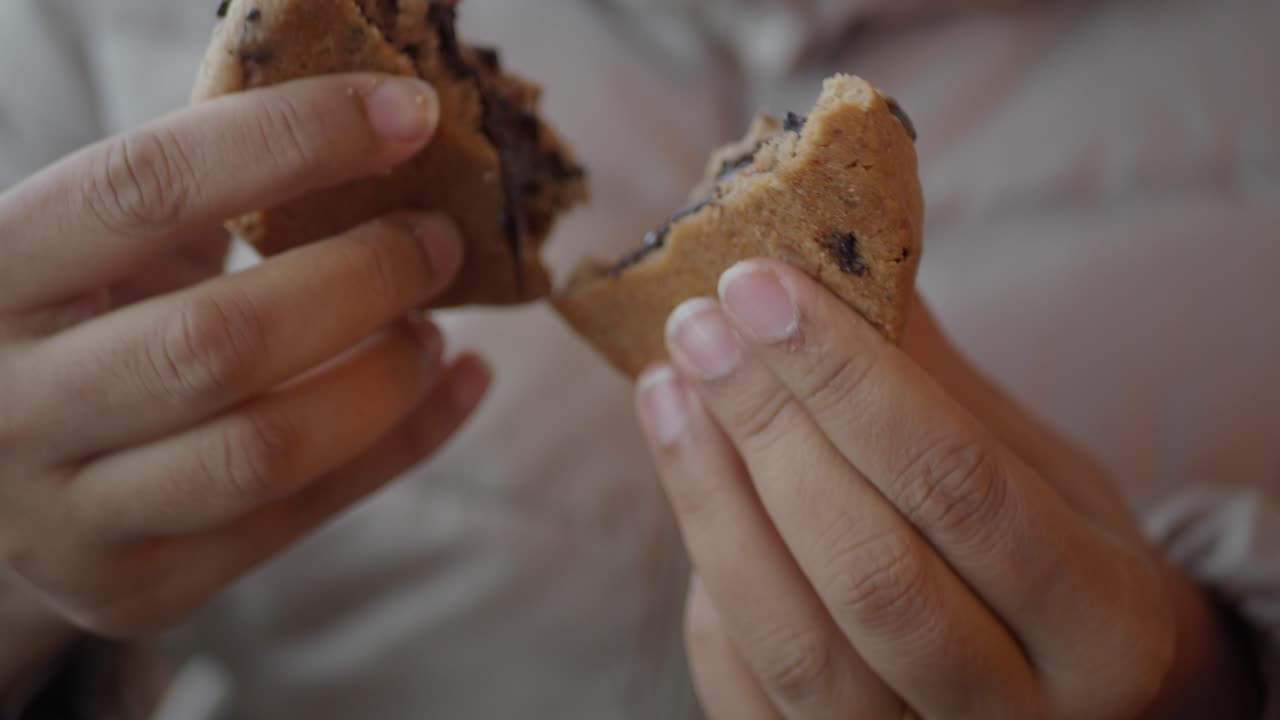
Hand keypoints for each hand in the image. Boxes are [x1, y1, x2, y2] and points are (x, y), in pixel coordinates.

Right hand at [0, 73, 490, 643]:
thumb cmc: (71, 324)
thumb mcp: (91, 247)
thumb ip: (192, 198)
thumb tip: (379, 134)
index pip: (144, 189)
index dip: (291, 142)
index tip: (408, 118)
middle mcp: (9, 407)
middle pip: (218, 342)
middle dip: (363, 280)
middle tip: (437, 243)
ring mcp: (65, 519)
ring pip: (266, 452)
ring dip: (387, 380)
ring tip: (434, 329)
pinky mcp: (135, 591)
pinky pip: (301, 519)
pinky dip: (406, 444)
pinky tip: (459, 384)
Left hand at [637, 259, 1258, 717]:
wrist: (1087, 706)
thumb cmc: (1062, 569)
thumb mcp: (1048, 474)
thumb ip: (946, 388)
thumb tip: (832, 255)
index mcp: (1105, 625)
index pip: (961, 486)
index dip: (851, 381)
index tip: (762, 286)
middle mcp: (1021, 716)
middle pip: (870, 572)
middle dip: (770, 431)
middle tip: (699, 325)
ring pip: (797, 645)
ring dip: (713, 502)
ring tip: (668, 389)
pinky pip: (746, 696)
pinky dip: (709, 591)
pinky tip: (693, 488)